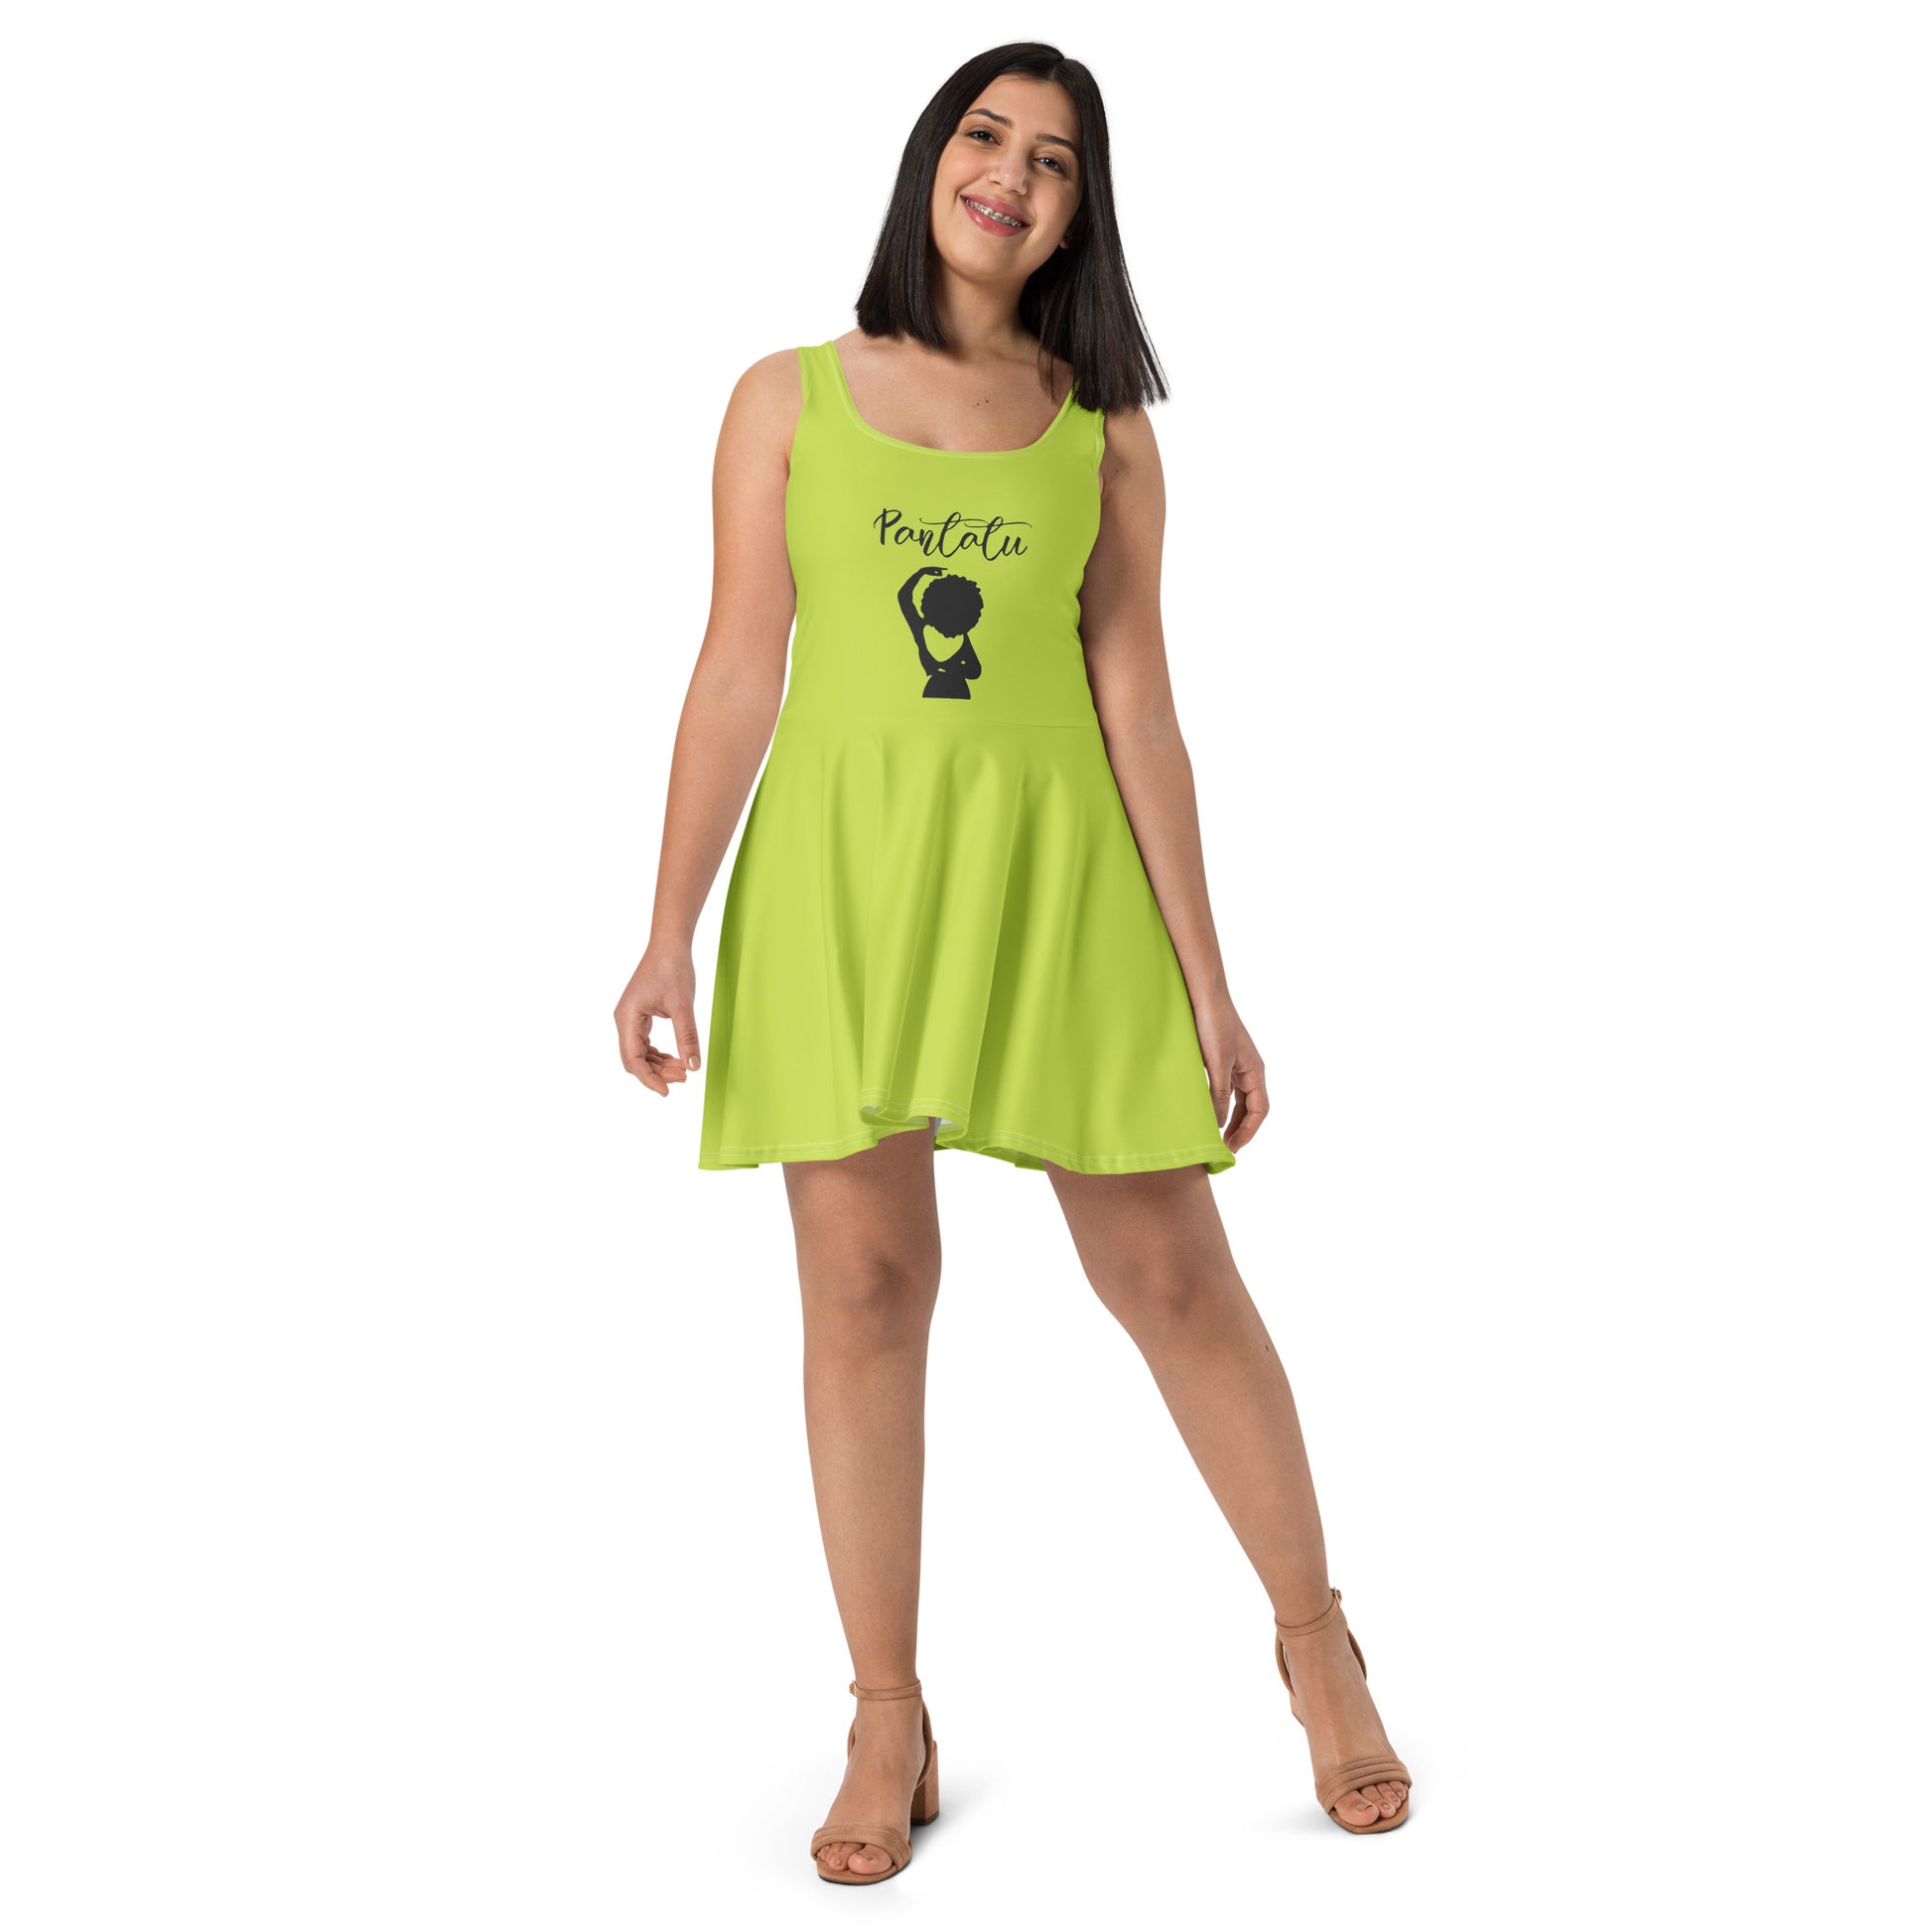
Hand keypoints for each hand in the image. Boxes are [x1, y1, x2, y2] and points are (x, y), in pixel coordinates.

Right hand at [614, 941, 700, 1096]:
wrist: (670, 945)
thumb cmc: (673, 969)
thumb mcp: (682, 1005)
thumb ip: (687, 1037)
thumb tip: (693, 1067)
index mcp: (627, 1018)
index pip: (632, 1059)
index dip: (648, 1079)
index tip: (667, 1091)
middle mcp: (624, 1020)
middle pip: (635, 1060)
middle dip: (657, 1072)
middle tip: (684, 1076)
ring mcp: (631, 1019)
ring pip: (640, 1054)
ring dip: (660, 1065)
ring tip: (683, 1069)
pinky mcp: (640, 1017)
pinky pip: (646, 1044)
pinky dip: (660, 1055)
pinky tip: (676, 1059)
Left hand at [1194, 995, 1268, 1152]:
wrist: (1203, 994)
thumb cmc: (1213, 1024)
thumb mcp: (1217, 1063)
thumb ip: (1219, 1094)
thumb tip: (1219, 1123)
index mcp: (1255, 1070)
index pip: (1260, 1109)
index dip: (1249, 1131)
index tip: (1233, 1147)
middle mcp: (1249, 1069)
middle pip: (1251, 1107)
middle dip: (1241, 1129)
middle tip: (1225, 1148)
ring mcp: (1235, 1064)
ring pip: (1238, 1099)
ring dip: (1230, 1118)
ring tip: (1217, 1135)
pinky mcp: (1220, 1058)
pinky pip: (1225, 1088)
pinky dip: (1219, 1103)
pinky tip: (1207, 1110)